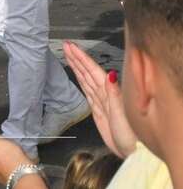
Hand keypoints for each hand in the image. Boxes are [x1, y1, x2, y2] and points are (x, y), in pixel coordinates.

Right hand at [63, 41, 136, 157]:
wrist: (132, 152)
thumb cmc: (131, 135)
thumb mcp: (122, 113)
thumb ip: (115, 93)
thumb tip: (110, 74)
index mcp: (110, 93)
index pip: (93, 70)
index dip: (82, 58)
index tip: (71, 47)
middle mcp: (105, 94)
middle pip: (88, 72)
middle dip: (77, 58)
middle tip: (66, 46)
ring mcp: (101, 101)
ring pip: (86, 79)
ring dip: (78, 66)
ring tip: (69, 54)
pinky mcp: (98, 110)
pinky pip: (87, 90)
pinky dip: (81, 80)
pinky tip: (79, 74)